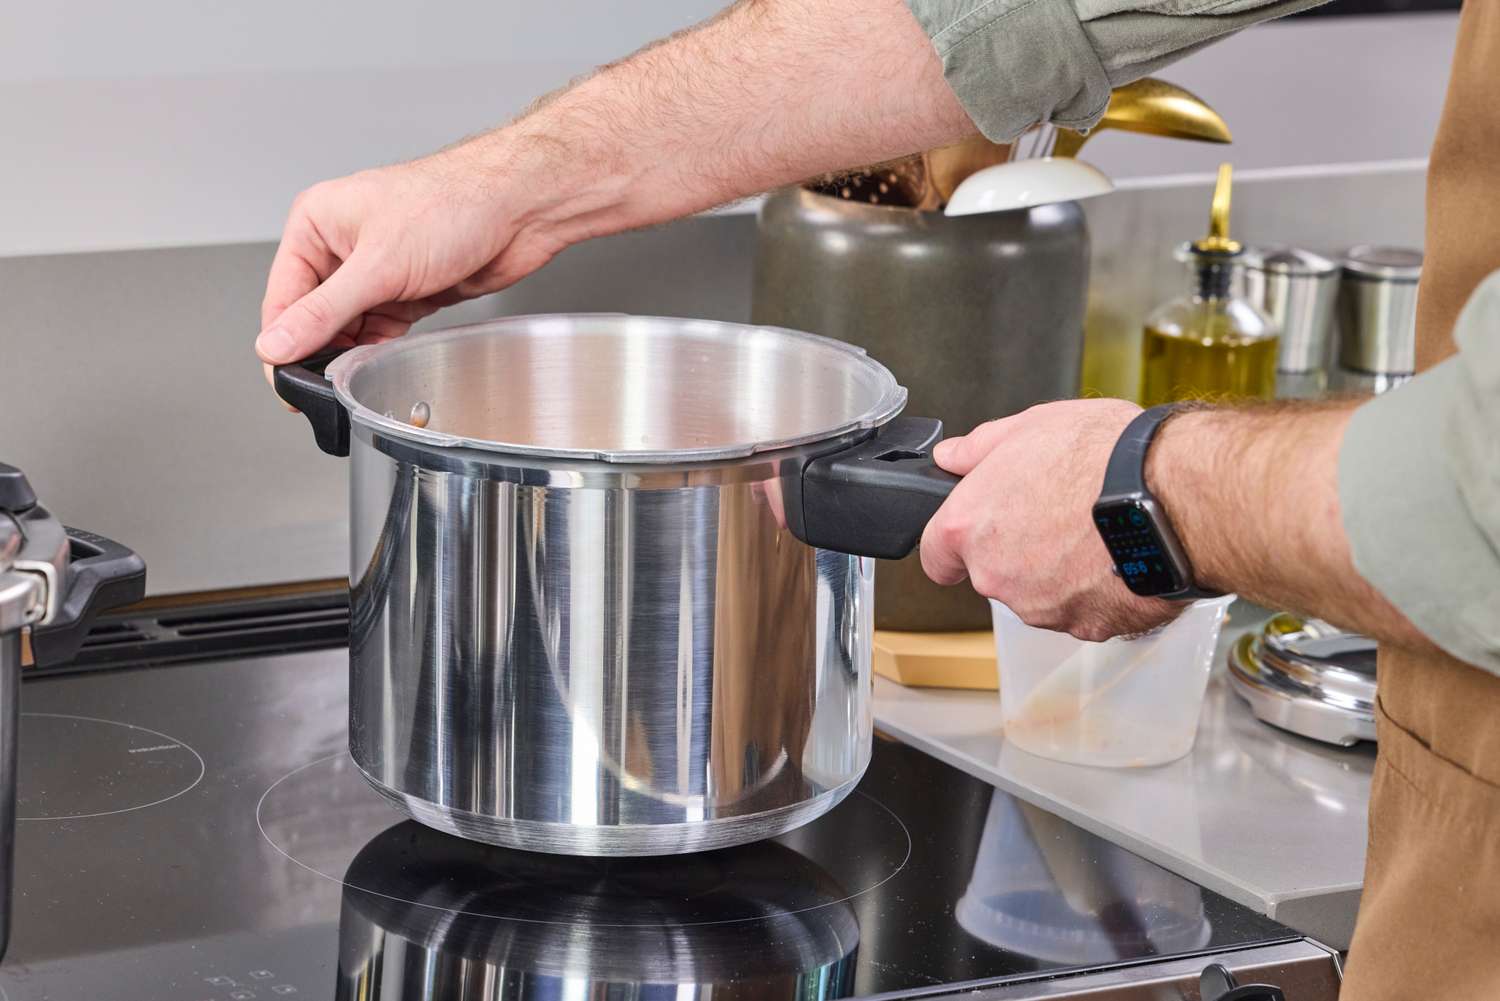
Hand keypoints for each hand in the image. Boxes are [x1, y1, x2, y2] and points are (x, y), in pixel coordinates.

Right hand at [255, 139, 565, 375]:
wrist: (519, 209)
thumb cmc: (454, 204)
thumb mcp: (378, 265)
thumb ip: (324, 312)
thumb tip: (277, 343)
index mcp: (317, 224)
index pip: (282, 297)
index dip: (281, 342)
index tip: (284, 382)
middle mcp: (343, 246)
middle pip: (313, 316)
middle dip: (318, 351)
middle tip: (320, 387)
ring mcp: (377, 271)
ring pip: (347, 328)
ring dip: (350, 353)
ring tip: (353, 373)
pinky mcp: (408, 291)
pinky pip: (380, 331)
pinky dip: (378, 349)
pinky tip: (379, 362)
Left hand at [919, 399, 1179, 640]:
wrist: (1172, 496)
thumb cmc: (1103, 458)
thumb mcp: (1031, 425)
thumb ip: (979, 448)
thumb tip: (951, 456)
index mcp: (971, 527)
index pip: (936, 556)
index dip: (952, 545)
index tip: (968, 540)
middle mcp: (997, 576)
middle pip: (993, 573)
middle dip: (1018, 550)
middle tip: (1057, 512)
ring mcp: (1041, 606)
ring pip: (1039, 594)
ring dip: (1058, 571)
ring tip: (1094, 530)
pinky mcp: (1087, 626)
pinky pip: (1083, 610)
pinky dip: (1096, 590)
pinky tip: (1116, 555)